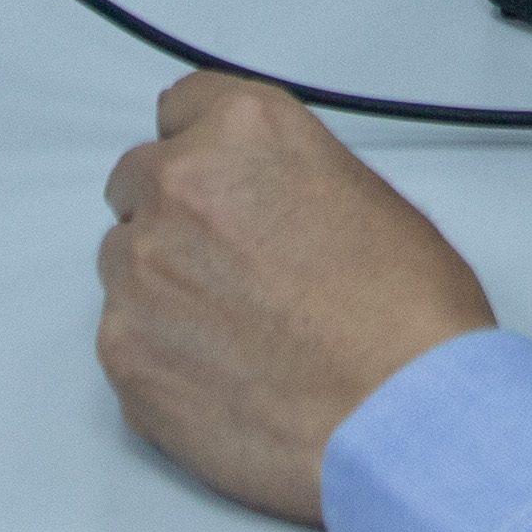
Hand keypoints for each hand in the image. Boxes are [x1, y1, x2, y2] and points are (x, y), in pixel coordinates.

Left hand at [98, 78, 496, 519]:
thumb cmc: (408, 320)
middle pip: (139, 184)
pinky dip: (162, 353)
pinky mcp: (123, 351)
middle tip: (235, 269)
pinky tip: (226, 376)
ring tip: (240, 334)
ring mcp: (139, 272)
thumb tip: (257, 199)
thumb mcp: (365, 197)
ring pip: (124, 263)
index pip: (181, 109)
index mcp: (243, 133)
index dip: (205, 151)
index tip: (216, 181)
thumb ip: (283, 177)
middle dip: (177, 219)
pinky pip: (124, 336)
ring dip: (164, 286)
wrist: (403, 421)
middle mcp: (177, 188)